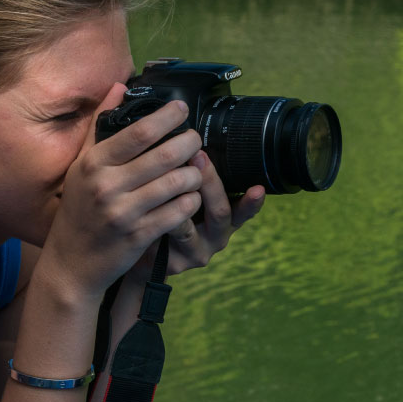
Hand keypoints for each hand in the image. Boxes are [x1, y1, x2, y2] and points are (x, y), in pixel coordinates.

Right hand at [40, 83, 205, 296]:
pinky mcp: (138, 237)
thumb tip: (119, 86)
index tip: (182, 108)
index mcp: (93, 164)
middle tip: (196, 139)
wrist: (71, 263)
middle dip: (189, 143)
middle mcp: (106, 186)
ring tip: (197, 169)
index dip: (167, 117)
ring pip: (176, 184)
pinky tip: (191, 197)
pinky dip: (190, 203)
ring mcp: (123, 214)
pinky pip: (177, 213)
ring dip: (194, 174)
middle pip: (164, 155)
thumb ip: (100, 125)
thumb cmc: (78, 209)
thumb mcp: (81, 166)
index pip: (138, 132)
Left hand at [161, 150, 264, 275]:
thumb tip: (196, 139)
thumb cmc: (168, 212)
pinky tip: (152, 204)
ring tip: (173, 175)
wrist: (144, 248)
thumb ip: (197, 175)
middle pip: (219, 212)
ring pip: (189, 226)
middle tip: (199, 155)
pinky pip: (165, 236)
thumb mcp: (188, 194)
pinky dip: (160, 217)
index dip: (252, 202)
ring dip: (180, 199)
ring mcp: (196, 250)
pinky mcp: (173, 261)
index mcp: (225, 217)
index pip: (244, 209)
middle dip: (210, 181)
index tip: (258, 189)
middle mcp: (216, 236)